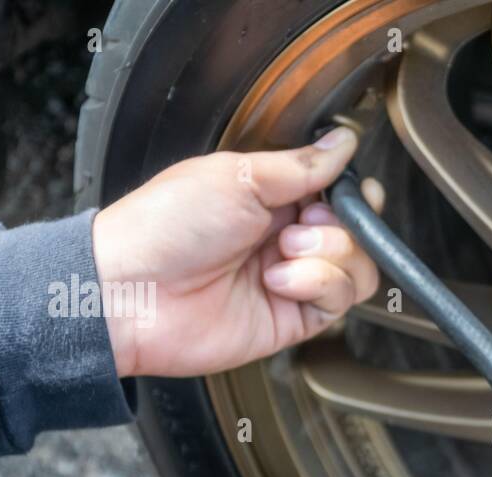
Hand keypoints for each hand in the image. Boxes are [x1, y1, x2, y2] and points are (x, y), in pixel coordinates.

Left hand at [91, 127, 383, 377]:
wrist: (133, 291)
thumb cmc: (165, 227)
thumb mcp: (237, 175)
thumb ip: (300, 164)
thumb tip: (343, 142)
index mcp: (270, 197)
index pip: (337, 192)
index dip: (354, 192)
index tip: (354, 190)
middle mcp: (285, 238)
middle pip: (357, 231)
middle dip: (340, 224)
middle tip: (303, 223)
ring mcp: (292, 279)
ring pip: (357, 268)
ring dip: (330, 255)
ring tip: (285, 253)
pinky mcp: (293, 318)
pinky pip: (338, 302)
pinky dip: (316, 284)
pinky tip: (279, 281)